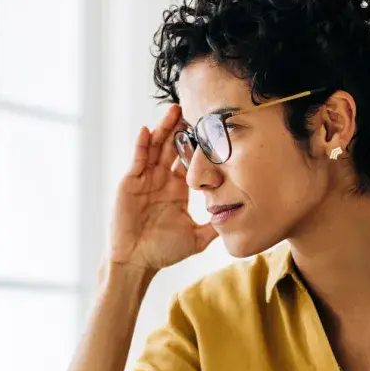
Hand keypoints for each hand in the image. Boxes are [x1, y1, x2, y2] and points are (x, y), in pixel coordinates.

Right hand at [109, 104, 218, 269]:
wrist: (137, 262)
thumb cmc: (163, 251)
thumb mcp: (196, 238)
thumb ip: (214, 228)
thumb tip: (239, 222)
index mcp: (178, 189)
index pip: (190, 161)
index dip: (200, 147)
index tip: (213, 130)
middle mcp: (162, 180)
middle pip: (173, 148)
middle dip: (182, 129)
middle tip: (195, 109)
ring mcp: (145, 179)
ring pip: (156, 148)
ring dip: (164, 129)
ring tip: (174, 110)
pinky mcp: (130, 182)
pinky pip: (138, 159)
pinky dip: (142, 144)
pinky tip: (148, 130)